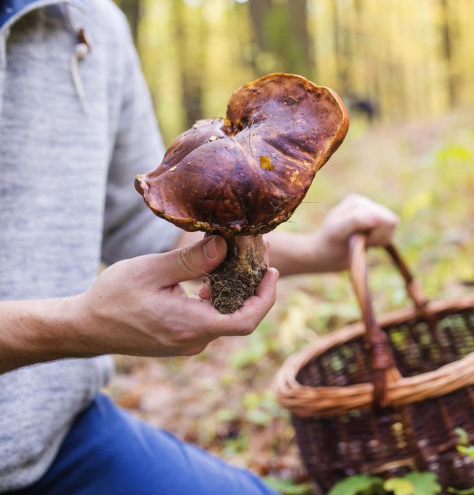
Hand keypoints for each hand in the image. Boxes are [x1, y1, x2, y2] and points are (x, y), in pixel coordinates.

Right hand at [73, 236, 277, 356]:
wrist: (86, 327)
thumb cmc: (113, 297)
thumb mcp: (152, 270)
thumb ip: (191, 260)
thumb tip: (225, 245)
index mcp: (191, 325)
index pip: (246, 321)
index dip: (266, 297)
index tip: (272, 271)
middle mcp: (195, 340)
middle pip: (240, 316)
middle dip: (254, 285)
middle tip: (258, 254)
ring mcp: (188, 342)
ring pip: (225, 316)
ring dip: (236, 290)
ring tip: (239, 258)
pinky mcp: (182, 338)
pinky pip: (210, 319)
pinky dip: (218, 297)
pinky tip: (213, 275)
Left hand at [311, 194, 398, 271]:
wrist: (326, 255)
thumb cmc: (329, 244)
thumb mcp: (337, 232)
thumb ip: (355, 221)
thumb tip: (376, 216)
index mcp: (356, 202)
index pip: (382, 217)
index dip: (375, 234)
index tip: (358, 241)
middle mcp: (366, 204)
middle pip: (391, 220)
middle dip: (378, 236)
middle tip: (361, 243)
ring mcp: (372, 213)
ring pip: (392, 226)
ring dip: (380, 239)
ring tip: (363, 243)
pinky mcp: (377, 223)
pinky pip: (390, 233)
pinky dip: (381, 241)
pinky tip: (367, 243)